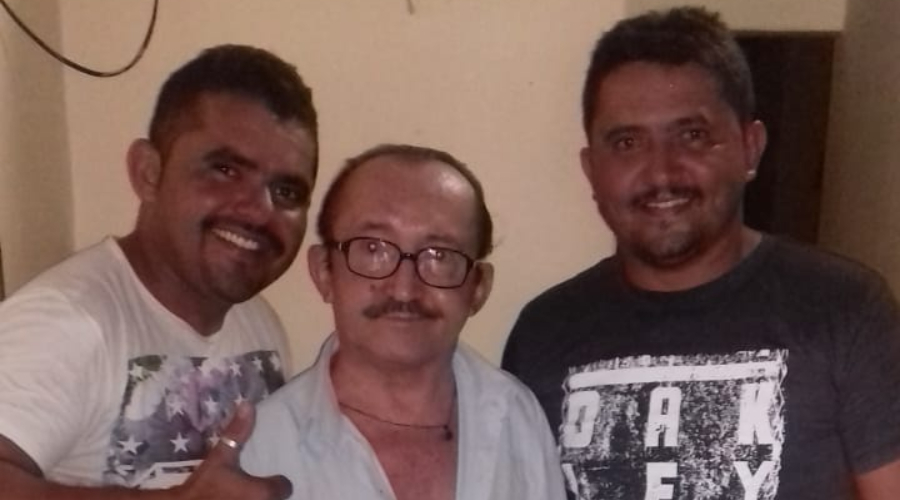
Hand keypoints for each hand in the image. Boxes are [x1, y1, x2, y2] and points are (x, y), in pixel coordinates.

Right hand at [172, 403, 291, 499]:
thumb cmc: (204, 485)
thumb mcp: (220, 457)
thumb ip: (236, 433)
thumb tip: (248, 404)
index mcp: (264, 492)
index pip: (285, 487)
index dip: (276, 482)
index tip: (268, 478)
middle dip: (269, 496)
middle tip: (254, 488)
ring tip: (244, 494)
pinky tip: (237, 499)